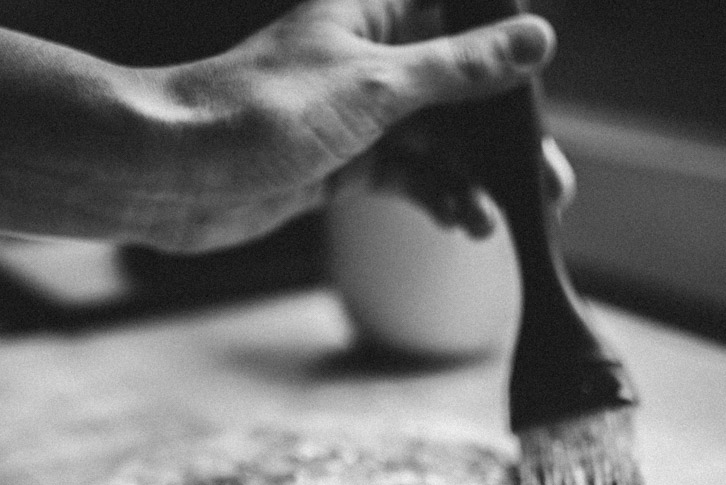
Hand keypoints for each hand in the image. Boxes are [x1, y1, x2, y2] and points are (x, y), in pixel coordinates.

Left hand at [130, 0, 558, 251]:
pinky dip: (437, 197)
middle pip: (461, 87)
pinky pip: (407, 175)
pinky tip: (464, 222)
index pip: (463, 15)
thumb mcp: (377, 86)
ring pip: (438, 139)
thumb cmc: (259, 111)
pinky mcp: (342, 163)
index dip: (509, 46)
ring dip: (473, 176)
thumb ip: (459, 67)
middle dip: (504, 136)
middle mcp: (370, 56)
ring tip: (509, 216)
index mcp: (375, 11)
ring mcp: (357, 113)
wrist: (175, 175)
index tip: (543, 87)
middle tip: (550, 181)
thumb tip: (534, 40)